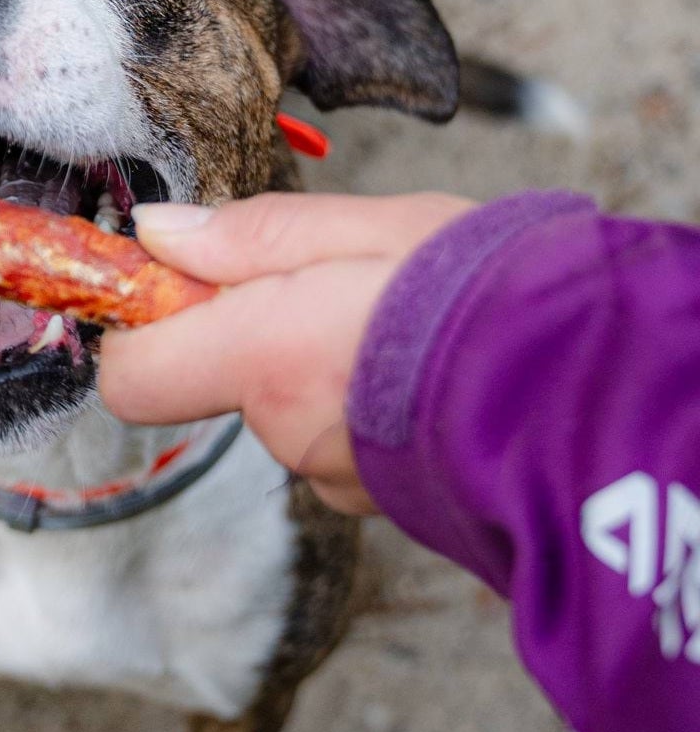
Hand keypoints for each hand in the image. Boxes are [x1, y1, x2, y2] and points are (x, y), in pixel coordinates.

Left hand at [98, 192, 473, 513]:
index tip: (181, 287)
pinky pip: (345, 445)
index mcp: (261, 359)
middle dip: (256, 337)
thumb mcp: (371, 228)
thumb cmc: (490, 293)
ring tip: (403, 330)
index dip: (143, 332)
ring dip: (322, 372)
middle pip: (221, 384)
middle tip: (338, 286)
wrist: (599, 393)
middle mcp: (284, 433)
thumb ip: (252, 238)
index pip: (132, 377)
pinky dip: (368, 411)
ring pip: (290, 413)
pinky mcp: (382, 503)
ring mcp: (334, 479)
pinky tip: (427, 377)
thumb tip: (157, 237)